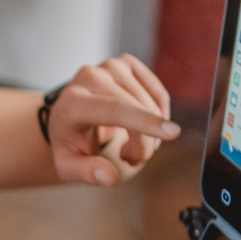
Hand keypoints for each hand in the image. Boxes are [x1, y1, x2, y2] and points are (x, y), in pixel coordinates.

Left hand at [47, 54, 179, 185]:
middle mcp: (90, 77)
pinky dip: (158, 115)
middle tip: (132, 159)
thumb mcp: (68, 166)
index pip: (113, 110)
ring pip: (149, 101)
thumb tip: (109, 176)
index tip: (173, 133)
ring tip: (130, 146)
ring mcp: (109, 66)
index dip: (143, 122)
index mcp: (72, 102)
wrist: (68, 117)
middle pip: (135, 109)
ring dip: (150, 132)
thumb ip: (86, 172)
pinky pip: (157, 93)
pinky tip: (142, 127)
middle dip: (143, 142)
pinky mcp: (126, 63)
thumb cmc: (69, 143)